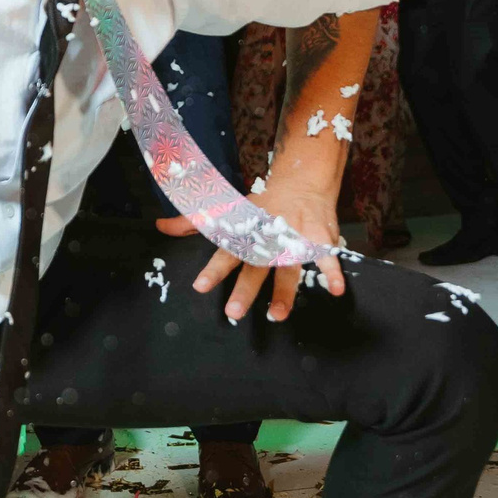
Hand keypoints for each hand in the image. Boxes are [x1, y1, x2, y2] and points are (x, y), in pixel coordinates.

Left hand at [159, 174, 345, 320]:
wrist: (301, 181)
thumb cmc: (262, 203)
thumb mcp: (228, 209)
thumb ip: (195, 222)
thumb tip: (161, 226)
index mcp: (246, 232)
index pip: (226, 252)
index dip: (214, 270)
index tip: (200, 287)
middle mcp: (268, 237)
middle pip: (255, 266)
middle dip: (245, 289)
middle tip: (233, 313)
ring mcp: (294, 238)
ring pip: (288, 268)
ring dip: (284, 292)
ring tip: (277, 316)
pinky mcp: (319, 237)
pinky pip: (326, 256)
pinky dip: (333, 272)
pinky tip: (336, 290)